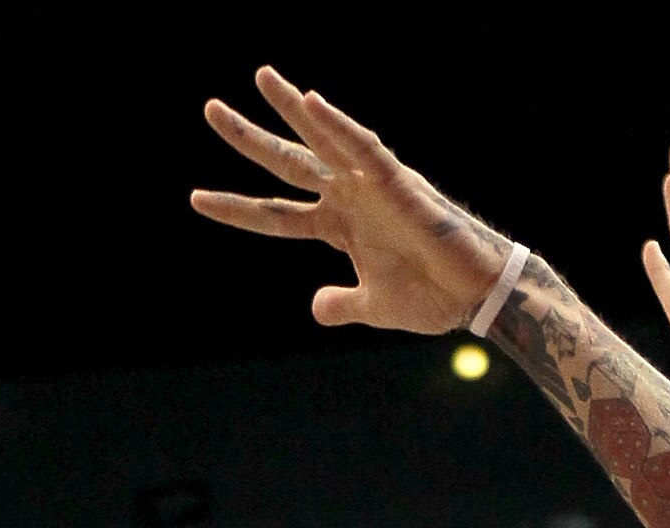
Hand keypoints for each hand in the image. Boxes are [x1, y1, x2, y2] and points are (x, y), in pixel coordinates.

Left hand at [193, 70, 507, 334]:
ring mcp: (370, 185)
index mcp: (338, 225)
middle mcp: (348, 196)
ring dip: (292, 109)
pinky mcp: (397, 182)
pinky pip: (362, 148)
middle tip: (211, 110)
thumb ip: (342, 305)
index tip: (196, 199)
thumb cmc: (430, 296)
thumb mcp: (372, 307)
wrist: (472, 296)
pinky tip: (312, 103)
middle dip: (249, 138)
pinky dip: (338, 126)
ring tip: (261, 78)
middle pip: (288, 163)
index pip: (276, 215)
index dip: (237, 208)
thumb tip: (315, 308)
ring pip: (322, 141)